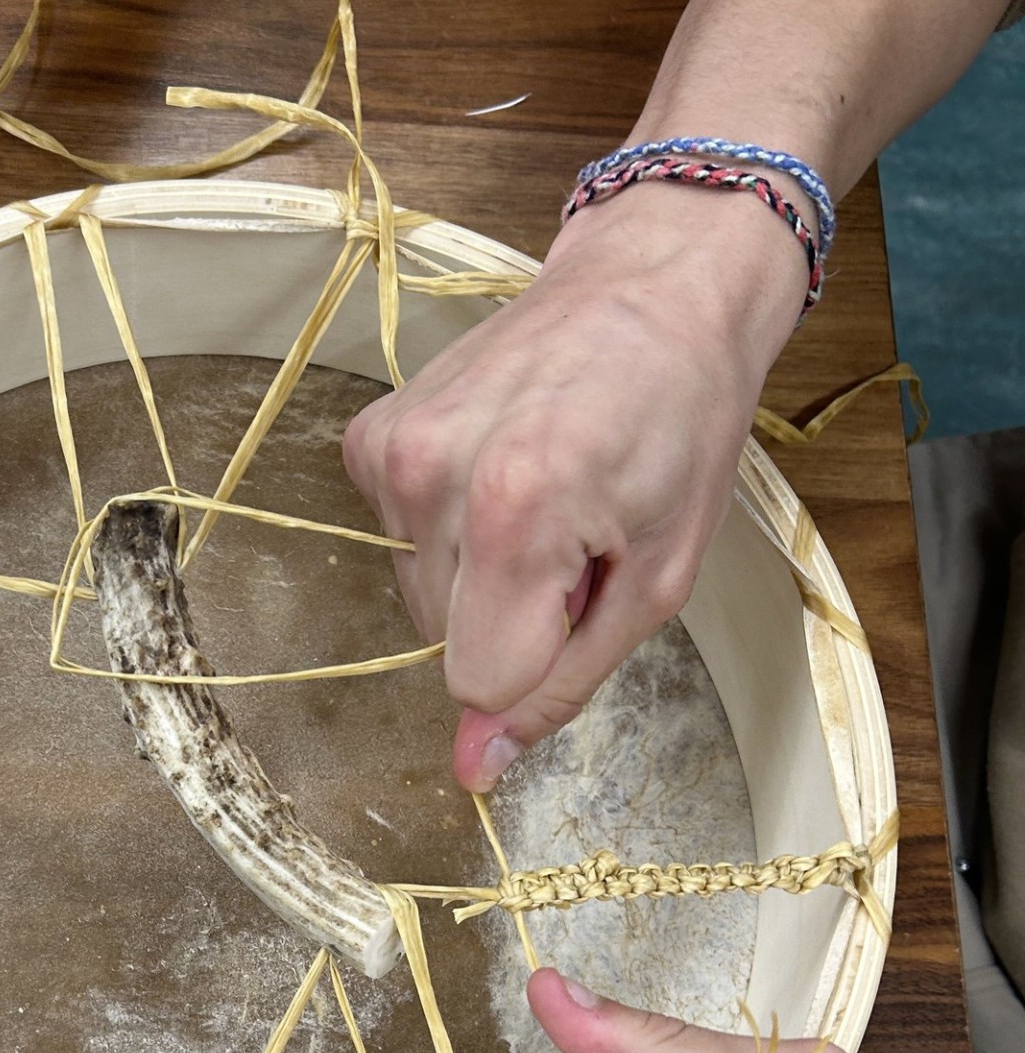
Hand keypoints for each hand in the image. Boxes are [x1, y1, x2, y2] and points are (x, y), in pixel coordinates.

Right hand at [342, 183, 807, 790]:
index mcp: (518, 513)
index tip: (582, 596)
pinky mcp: (370, 434)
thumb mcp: (657, 577)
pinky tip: (498, 462)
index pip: (477, 678)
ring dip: (479, 569)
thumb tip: (478, 768)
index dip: (535, 660)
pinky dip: (447, 523)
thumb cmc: (683, 422)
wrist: (654, 284)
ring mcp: (391, 451)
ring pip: (421, 591)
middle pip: (445, 638)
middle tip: (574, 533)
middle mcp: (433, 477)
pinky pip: (399, 535)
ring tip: (543, 489)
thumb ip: (562, 681)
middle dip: (508, 612)